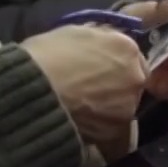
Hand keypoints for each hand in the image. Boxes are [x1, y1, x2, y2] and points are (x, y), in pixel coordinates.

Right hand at [21, 24, 146, 160]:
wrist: (32, 92)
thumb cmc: (46, 56)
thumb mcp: (74, 33)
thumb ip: (98, 40)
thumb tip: (102, 48)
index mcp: (126, 47)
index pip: (131, 55)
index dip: (114, 63)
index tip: (99, 68)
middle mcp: (135, 76)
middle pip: (131, 82)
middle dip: (115, 85)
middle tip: (88, 89)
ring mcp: (127, 107)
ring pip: (123, 107)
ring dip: (108, 108)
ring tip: (80, 109)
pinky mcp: (114, 133)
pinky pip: (110, 129)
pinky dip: (98, 127)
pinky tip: (79, 124)